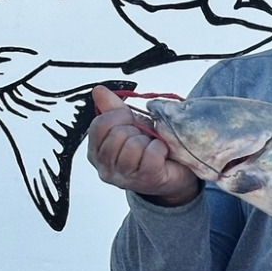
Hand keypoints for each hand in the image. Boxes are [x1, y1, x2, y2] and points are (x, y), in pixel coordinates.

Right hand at [86, 86, 200, 205]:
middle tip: (144, 137)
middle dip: (135, 130)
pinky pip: (150, 154)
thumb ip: (113, 108)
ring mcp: (125, 177)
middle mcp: (106, 168)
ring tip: (151, 145)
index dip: (118, 116)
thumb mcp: (129, 125)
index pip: (99, 125)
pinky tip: (161, 152)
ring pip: (133, 145)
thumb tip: (99, 91)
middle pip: (117, 135)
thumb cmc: (149, 149)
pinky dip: (159, 148)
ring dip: (148, 140)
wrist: (175, 171)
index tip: (130, 119)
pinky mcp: (146, 180)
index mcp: (96, 152)